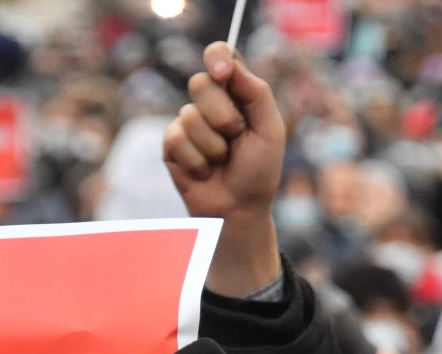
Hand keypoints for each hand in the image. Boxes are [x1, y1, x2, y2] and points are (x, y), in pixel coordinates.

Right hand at [166, 43, 285, 220]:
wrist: (239, 209)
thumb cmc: (259, 170)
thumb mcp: (270, 129)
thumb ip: (256, 93)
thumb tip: (231, 65)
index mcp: (236, 92)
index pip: (220, 56)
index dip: (217, 57)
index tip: (222, 72)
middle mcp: (210, 103)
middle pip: (200, 83)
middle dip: (222, 114)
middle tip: (236, 136)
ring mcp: (188, 123)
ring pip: (189, 115)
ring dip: (212, 145)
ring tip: (221, 160)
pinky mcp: (171, 145)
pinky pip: (176, 139)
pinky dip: (196, 160)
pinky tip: (204, 171)